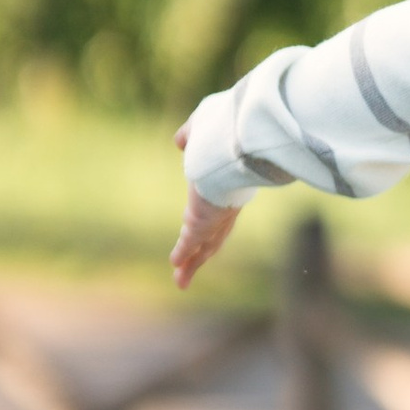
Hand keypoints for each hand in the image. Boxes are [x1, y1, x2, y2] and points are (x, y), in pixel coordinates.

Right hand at [170, 127, 239, 289]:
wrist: (232, 142)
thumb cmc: (223, 130)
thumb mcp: (203, 128)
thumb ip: (193, 134)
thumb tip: (180, 140)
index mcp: (229, 185)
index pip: (221, 209)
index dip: (212, 221)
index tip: (205, 232)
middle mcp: (226, 204)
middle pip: (215, 234)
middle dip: (203, 251)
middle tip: (193, 264)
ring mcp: (215, 216)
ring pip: (204, 246)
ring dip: (192, 263)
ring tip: (182, 281)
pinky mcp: (202, 224)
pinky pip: (190, 244)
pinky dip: (184, 256)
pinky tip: (177, 269)